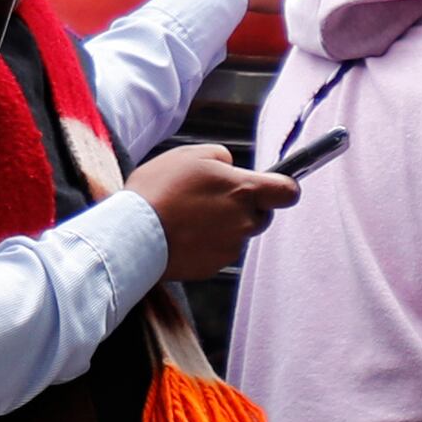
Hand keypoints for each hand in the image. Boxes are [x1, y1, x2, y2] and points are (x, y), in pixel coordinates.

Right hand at [130, 141, 295, 280]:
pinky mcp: (212, 267)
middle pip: (261, 215)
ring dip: (221, 225)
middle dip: (244, 207)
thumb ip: (221, 157)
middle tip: (211, 197)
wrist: (132, 234)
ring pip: (237, 233)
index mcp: (244, 191)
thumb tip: (230, 166)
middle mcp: (244, 222)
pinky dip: (204, 243)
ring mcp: (229, 248)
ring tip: (187, 215)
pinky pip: (217, 251)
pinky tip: (181, 233)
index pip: (288, 191)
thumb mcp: (190, 155)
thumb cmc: (160, 190)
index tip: (273, 185)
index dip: (283, 186)